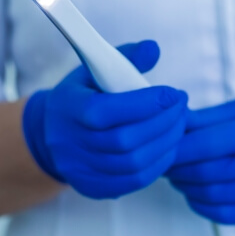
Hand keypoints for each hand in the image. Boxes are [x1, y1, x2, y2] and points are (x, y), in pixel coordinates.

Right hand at [23, 40, 187, 198]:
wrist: (52, 132)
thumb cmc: (81, 96)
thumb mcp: (94, 70)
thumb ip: (125, 58)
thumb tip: (154, 49)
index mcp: (68, 108)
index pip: (107, 111)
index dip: (145, 103)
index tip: (173, 93)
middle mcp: (70, 143)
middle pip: (124, 140)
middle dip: (163, 123)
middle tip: (182, 108)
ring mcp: (80, 170)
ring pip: (133, 164)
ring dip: (165, 144)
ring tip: (179, 125)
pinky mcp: (92, 187)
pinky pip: (132, 182)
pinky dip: (157, 165)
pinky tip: (167, 147)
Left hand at [166, 95, 234, 223]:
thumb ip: (205, 119)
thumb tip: (172, 123)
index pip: (203, 145)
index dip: (175, 149)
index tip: (162, 147)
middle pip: (204, 173)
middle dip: (175, 169)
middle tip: (165, 162)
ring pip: (212, 196)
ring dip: (185, 187)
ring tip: (177, 176)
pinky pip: (228, 215)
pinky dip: (203, 206)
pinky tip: (195, 194)